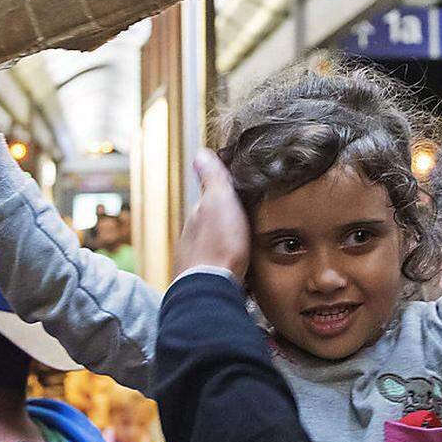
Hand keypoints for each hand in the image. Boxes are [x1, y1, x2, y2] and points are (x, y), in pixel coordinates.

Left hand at [174, 150, 249, 281]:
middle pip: (212, 220)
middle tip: (248, 213)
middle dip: (226, 217)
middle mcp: (193, 233)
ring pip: (214, 241)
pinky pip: (217, 262)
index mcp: (199, 212)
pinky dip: (226, 259)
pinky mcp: (204, 277)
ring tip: (246, 238)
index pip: (211, 194)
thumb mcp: (219, 201)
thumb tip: (200, 152)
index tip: (241, 185)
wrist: (210, 289)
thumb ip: (212, 178)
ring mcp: (196, 256)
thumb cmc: (218, 244)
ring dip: (226, 239)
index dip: (225, 189)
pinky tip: (238, 262)